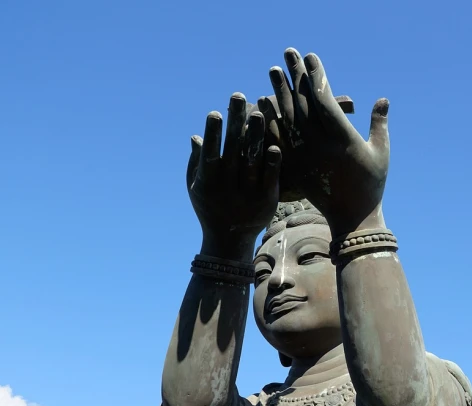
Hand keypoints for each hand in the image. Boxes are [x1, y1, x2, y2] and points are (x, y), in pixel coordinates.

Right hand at [187, 93, 281, 260]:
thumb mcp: (196, 188)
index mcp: (207, 183)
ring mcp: (247, 195)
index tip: (215, 112)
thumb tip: (197, 135)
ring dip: (256, 136)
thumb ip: (197, 162)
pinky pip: (270, 178)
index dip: (212, 134)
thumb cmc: (209, 209)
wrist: (229, 241)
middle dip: (235, 123)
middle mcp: (226, 188)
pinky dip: (272, 162)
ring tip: (260, 112)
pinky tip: (274, 144)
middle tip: (239, 97)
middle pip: (232, 150)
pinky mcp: (266, 201)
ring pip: (252, 161)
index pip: (210, 154)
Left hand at [264, 48, 389, 235]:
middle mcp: (321, 144)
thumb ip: (379, 124)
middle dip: (294, 75)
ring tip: (272, 72)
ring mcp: (305, 156)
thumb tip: (383, 100)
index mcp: (343, 137)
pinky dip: (269, 120)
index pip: (323, 97)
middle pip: (302, 102)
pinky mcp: (295, 167)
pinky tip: (262, 105)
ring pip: (286, 118)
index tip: (309, 57)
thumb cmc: (372, 185)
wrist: (353, 217)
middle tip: (286, 54)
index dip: (315, 75)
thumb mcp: (381, 152)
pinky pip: (277, 139)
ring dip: (279, 92)